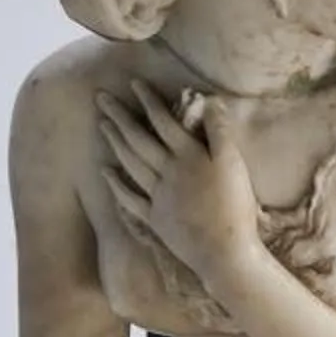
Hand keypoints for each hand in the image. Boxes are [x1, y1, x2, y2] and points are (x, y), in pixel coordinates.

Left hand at [99, 82, 259, 284]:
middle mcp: (167, 172)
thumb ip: (220, 132)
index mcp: (188, 156)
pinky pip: (130, 198)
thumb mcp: (235, 165)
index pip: (164, 122)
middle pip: (139, 139)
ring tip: (102, 125)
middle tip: (100, 98)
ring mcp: (158, 196)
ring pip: (131, 163)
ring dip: (115, 142)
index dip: (148, 101)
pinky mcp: (156, 218)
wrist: (224, 253)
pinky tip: (104, 171)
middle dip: (120, 116)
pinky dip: (115, 184)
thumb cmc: (235, 208)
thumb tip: (209, 102)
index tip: (133, 84)